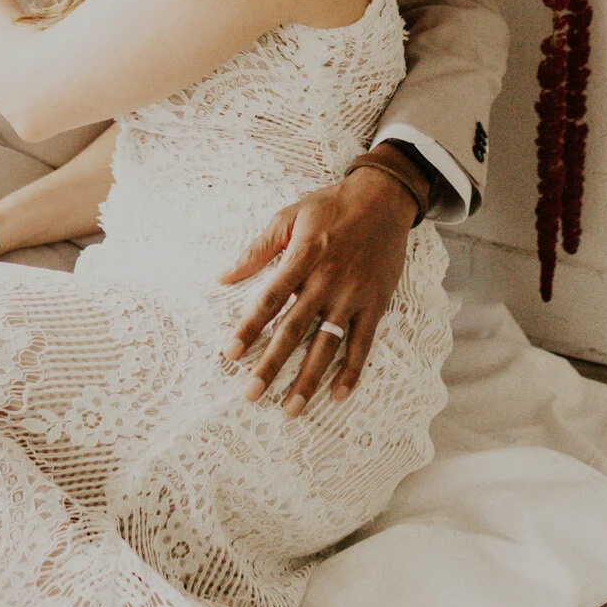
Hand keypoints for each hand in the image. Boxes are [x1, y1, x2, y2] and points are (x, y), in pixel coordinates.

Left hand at [218, 166, 415, 414]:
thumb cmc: (330, 206)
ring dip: (308, 379)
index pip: (270, 299)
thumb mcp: (289, 216)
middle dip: (272, 365)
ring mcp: (353, 295)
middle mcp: (327, 280)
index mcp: (303, 256)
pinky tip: (337, 395)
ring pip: (327, 345)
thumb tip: (223, 277)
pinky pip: (362, 344)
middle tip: (251, 394)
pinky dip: (351, 371)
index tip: (230, 354)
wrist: (383, 198)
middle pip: (294, 330)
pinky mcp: (374, 304)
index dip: (248, 327)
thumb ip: (257, 249)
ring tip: (291, 409)